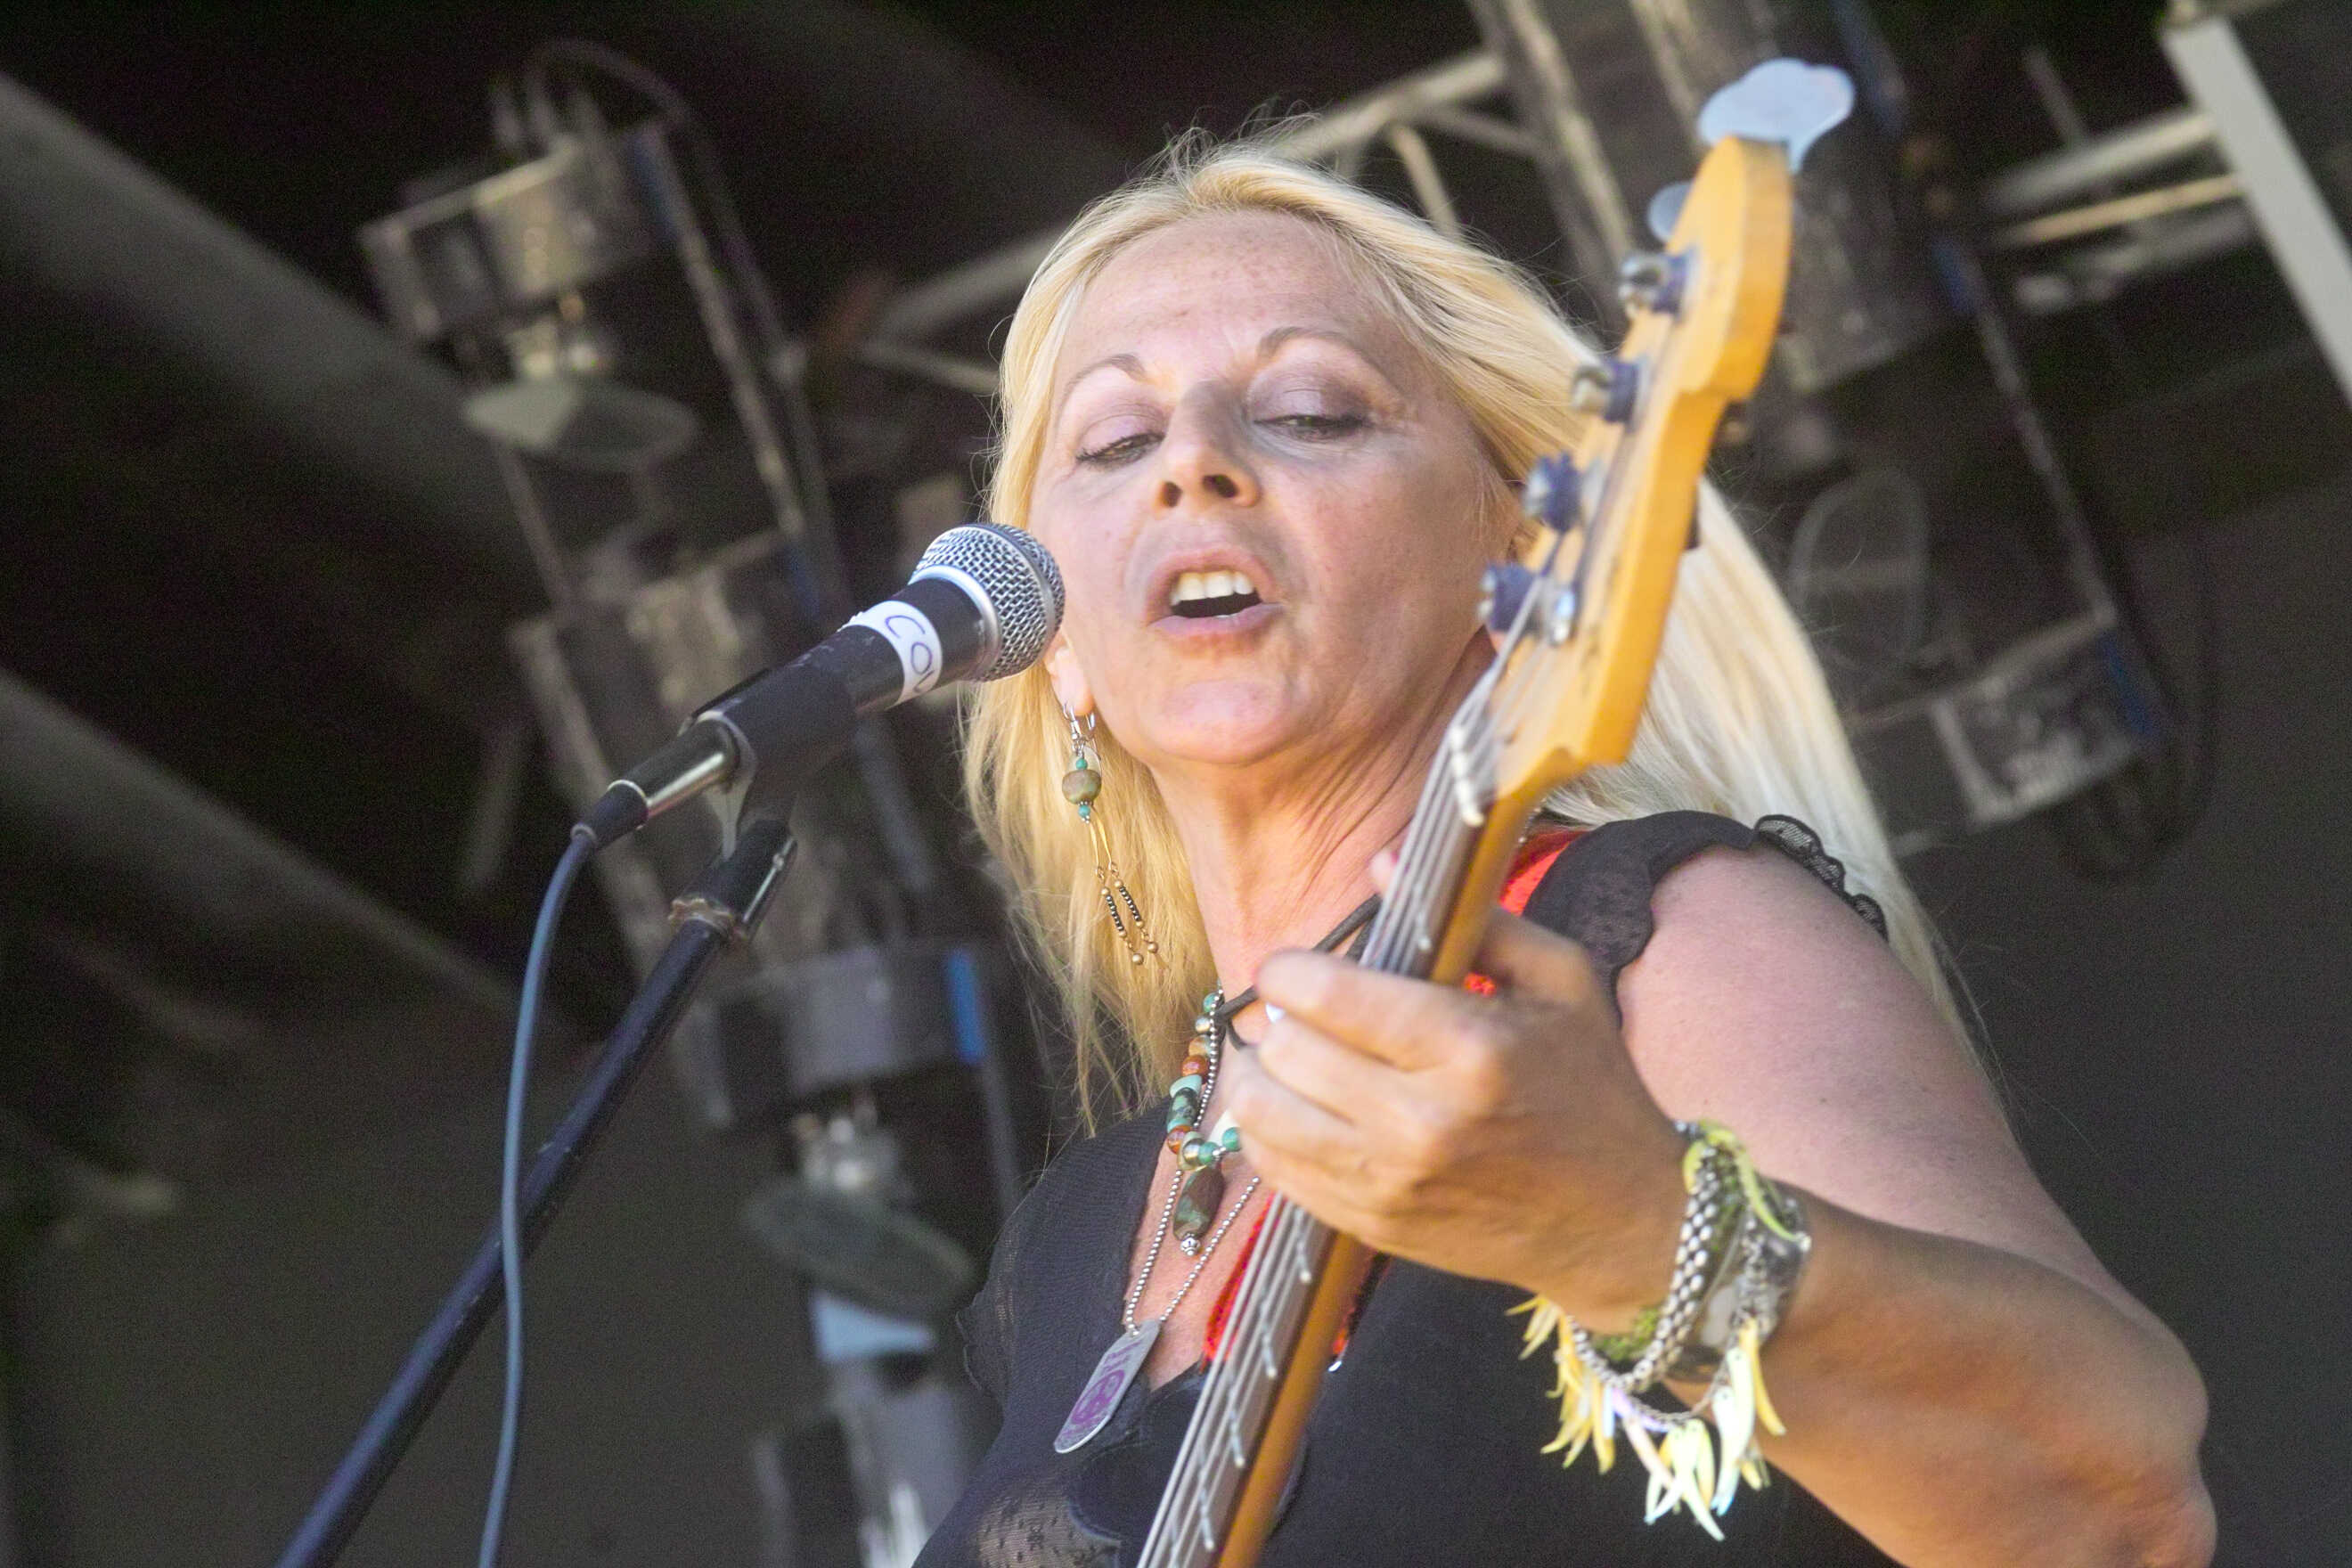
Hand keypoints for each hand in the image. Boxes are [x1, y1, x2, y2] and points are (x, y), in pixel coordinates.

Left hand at [1219, 864, 1689, 1327]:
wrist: (1620, 1221)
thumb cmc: (1591, 1087)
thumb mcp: (1560, 983)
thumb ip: (1476, 918)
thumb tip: (1384, 861)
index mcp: (1470, 1047)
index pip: (1329, 993)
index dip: (1290, 967)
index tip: (1296, 964)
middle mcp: (1422, 1120)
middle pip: (1286, 1049)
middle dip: (1277, 1016)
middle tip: (1296, 1009)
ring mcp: (1391, 1182)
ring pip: (1260, 1114)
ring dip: (1256, 1074)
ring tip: (1279, 1055)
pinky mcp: (1371, 1224)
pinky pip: (1273, 1171)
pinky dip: (1265, 1132)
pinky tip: (1293, 1108)